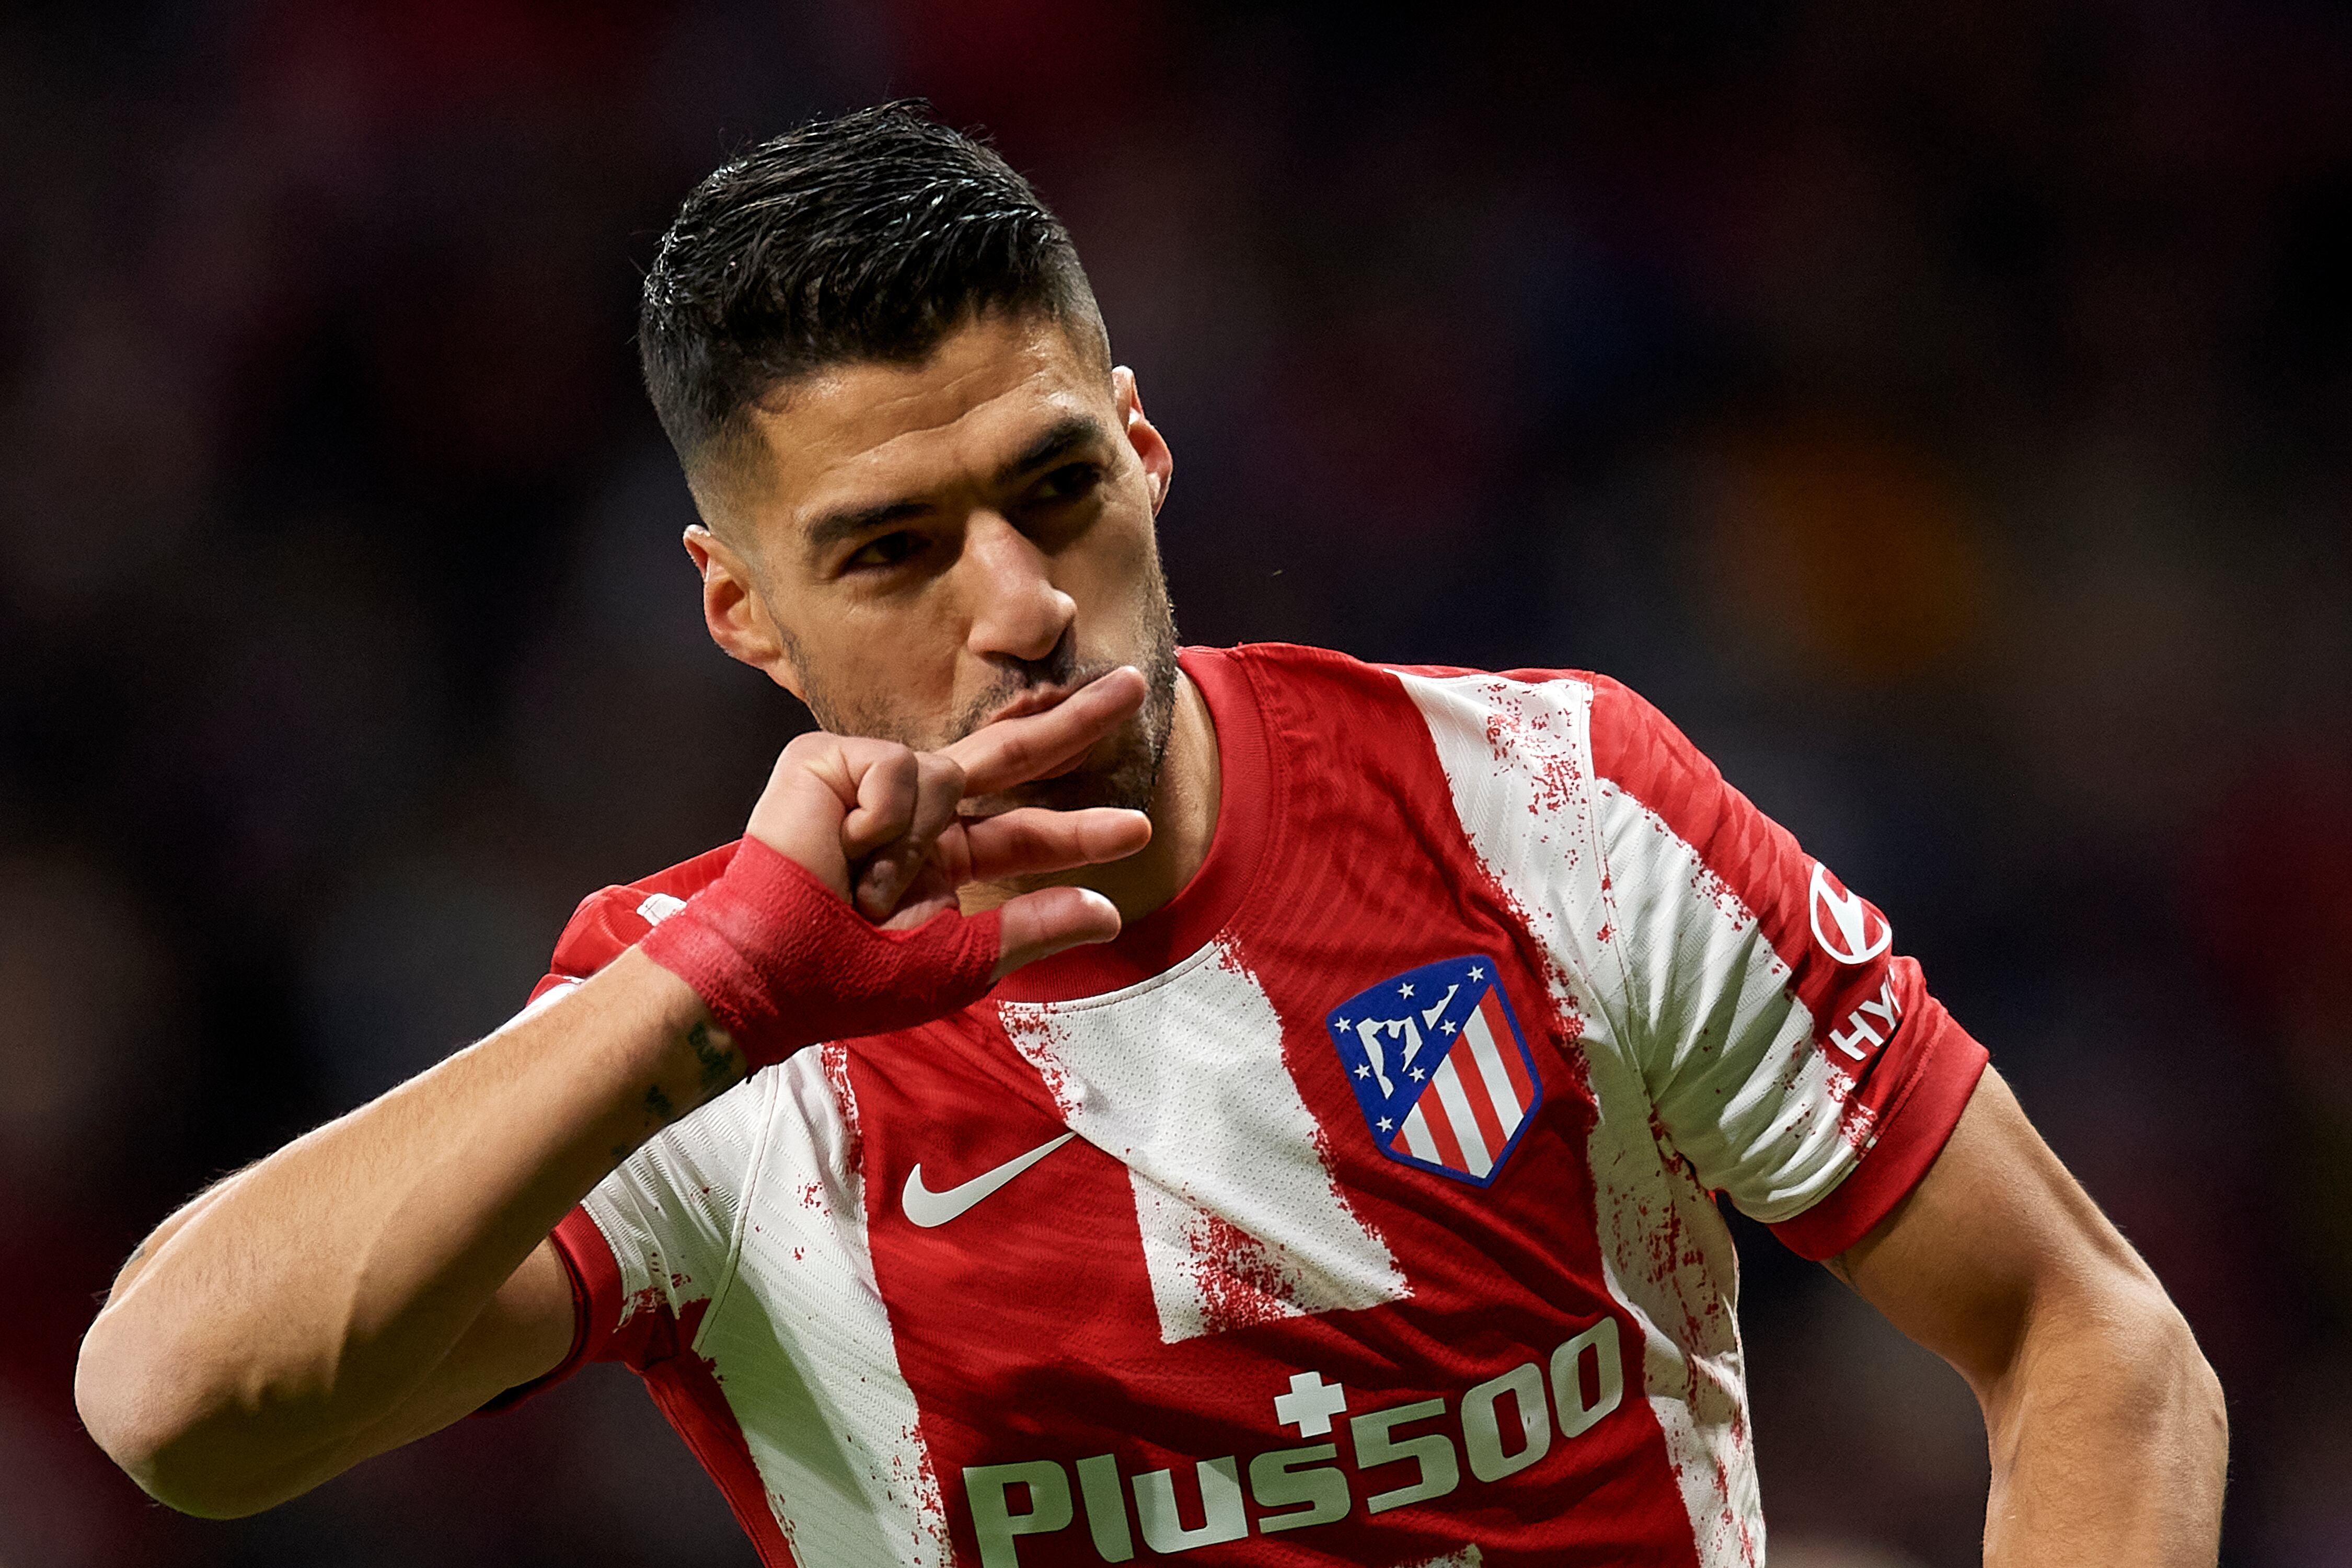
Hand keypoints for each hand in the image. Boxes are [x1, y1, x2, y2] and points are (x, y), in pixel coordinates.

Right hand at [743, 667, 1154, 977]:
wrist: (774, 968)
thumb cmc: (854, 979)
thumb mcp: (960, 961)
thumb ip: (1033, 931)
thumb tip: (1109, 913)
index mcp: (942, 861)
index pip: (1026, 834)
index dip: (1082, 831)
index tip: (1140, 828)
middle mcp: (915, 813)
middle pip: (1008, 754)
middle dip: (1071, 719)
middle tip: (1131, 686)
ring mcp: (873, 781)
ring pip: (946, 774)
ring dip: (909, 845)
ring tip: (863, 886)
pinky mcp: (830, 758)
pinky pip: (897, 766)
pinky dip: (876, 815)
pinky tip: (839, 845)